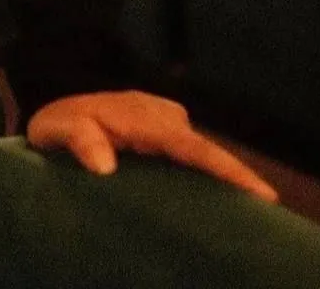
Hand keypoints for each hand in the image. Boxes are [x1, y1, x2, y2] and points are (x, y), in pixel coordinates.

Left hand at [26, 90, 278, 202]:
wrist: (57, 115)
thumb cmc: (56, 125)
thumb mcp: (54, 129)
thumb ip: (78, 138)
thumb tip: (105, 167)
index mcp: (136, 114)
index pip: (185, 143)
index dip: (219, 165)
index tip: (253, 189)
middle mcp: (157, 113)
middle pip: (202, 146)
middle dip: (233, 173)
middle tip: (265, 205)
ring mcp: (163, 120)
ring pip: (200, 149)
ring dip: (223, 174)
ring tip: (254, 207)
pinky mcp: (164, 131)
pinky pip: (192, 152)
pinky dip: (209, 170)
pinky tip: (224, 195)